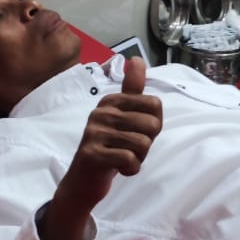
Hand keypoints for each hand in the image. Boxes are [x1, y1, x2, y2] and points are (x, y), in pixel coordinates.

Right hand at [41, 58, 161, 239]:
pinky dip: (131, 170)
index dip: (153, 124)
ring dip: (139, 158)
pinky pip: (129, 160)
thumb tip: (136, 59)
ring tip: (123, 157)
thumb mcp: (123, 116)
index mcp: (112, 100)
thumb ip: (132, 89)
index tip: (136, 132)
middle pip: (152, 124)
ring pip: (142, 144)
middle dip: (147, 144)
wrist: (84, 180)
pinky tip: (118, 169)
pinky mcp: (91, 153)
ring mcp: (94, 131)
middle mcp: (101, 111)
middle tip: (129, 148)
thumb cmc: (110, 147)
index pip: (155, 105)